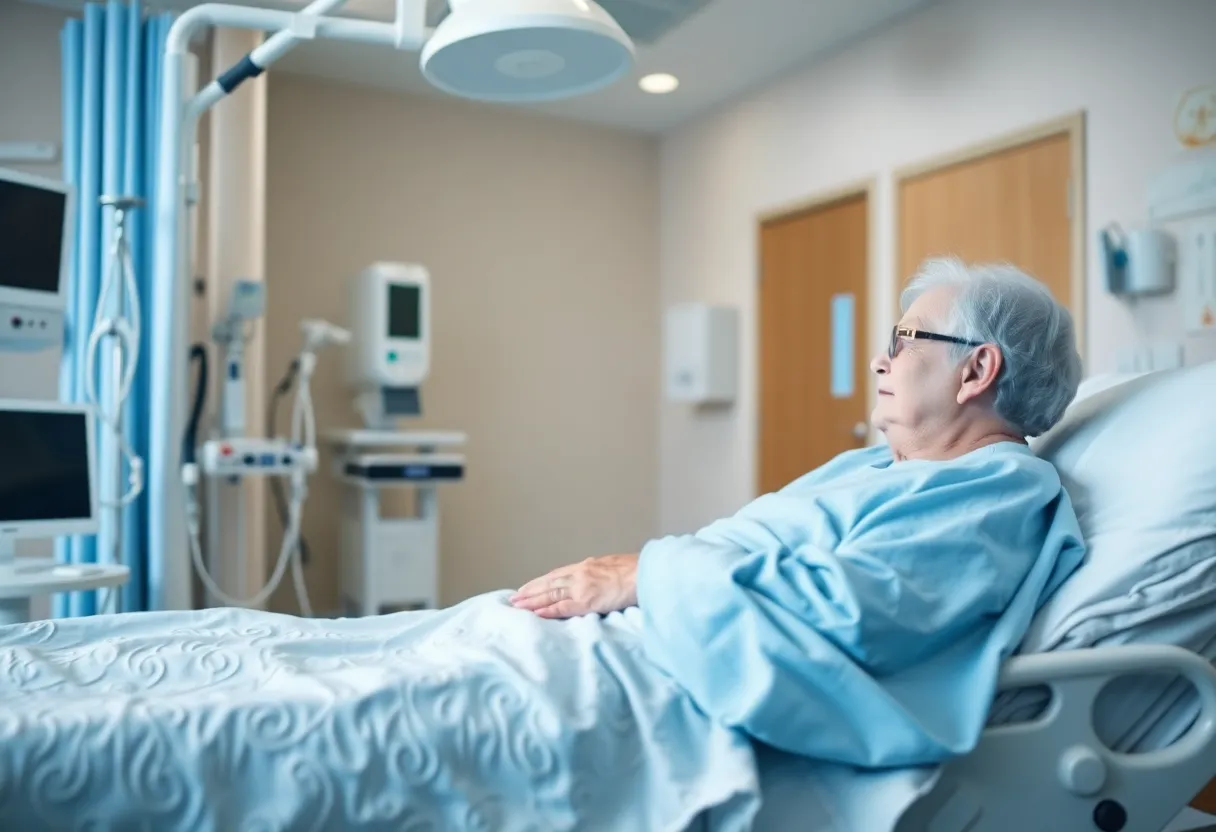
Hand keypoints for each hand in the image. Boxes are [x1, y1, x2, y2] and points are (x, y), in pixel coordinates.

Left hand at [510, 554, 638, 618]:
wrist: (646, 573)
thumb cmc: (637, 570)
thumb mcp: (615, 566)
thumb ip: (602, 573)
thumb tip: (600, 579)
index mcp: (587, 565)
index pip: (558, 575)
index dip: (542, 582)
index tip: (530, 587)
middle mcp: (580, 573)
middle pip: (549, 583)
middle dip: (530, 590)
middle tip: (514, 597)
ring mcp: (581, 586)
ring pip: (550, 594)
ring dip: (532, 600)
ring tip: (517, 605)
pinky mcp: (586, 600)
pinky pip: (562, 607)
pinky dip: (547, 610)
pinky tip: (535, 613)